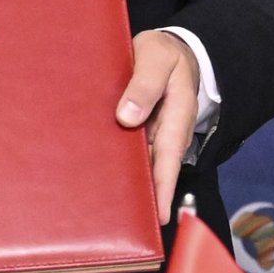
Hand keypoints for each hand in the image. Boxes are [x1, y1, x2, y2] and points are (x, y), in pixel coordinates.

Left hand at [111, 30, 202, 223]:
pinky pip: (129, 150)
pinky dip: (118, 163)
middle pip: (154, 169)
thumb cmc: (164, 54)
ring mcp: (152, 132)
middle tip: (128, 224)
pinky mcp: (138, 128)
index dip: (164, 187)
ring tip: (109, 209)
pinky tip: (98, 174)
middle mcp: (165, 131)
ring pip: (140, 162)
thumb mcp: (156, 59)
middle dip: (144, 195)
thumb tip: (127, 119)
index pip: (168, 158)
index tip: (160, 216)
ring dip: (128, 182)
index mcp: (175, 116)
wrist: (168, 48)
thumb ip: (144, 85)